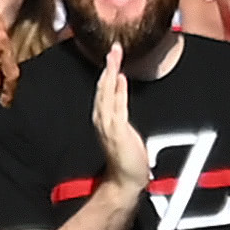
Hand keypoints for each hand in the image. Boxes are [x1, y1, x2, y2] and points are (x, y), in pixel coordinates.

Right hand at [93, 43, 148, 192]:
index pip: (105, 89)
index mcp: (104, 116)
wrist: (125, 180)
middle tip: (114, 48)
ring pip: (106, 92)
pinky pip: (114, 104)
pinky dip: (115, 90)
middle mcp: (102, 118)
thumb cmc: (127, 157)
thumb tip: (121, 85)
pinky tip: (118, 77)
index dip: (109, 71)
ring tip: (114, 56)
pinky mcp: (115, 129)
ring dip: (110, 73)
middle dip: (109, 67)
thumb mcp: (125, 126)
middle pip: (103, 87)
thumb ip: (120, 105)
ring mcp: (107, 123)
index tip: (114, 55)